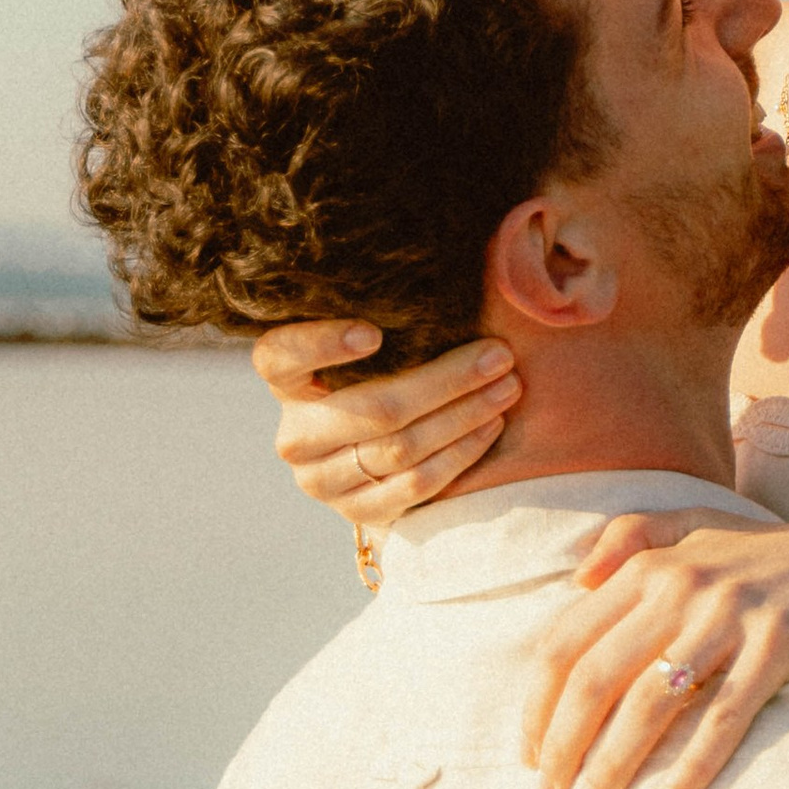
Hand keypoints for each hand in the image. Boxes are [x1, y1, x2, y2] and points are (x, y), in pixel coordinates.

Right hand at [253, 323, 520, 526]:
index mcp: (285, 381)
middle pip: (373, 408)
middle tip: (498, 354)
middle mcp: (295, 435)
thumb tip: (447, 276)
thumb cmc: (375, 373)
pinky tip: (490, 425)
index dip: (322, 344)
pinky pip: (415, 485)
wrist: (366, 454)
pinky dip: (460, 453)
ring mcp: (322, 480)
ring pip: (400, 448)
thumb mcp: (366, 348)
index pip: (282, 356)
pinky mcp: (356, 512)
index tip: (374, 331)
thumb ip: (386, 319)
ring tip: (506, 386)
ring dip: (464, 415)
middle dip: (446, 380)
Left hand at [520, 512, 788, 788]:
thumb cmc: (772, 558)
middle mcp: (683, 583)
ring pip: (650, 702)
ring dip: (615, 764)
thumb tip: (575, 574)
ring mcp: (731, 613)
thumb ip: (636, 535)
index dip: (539, 705)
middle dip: (564, 745)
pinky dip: (692, 767)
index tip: (530, 756)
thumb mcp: (701, 528)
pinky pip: (724, 717)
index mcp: (652, 564)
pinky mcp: (780, 642)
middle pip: (597, 677)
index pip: (567, 641)